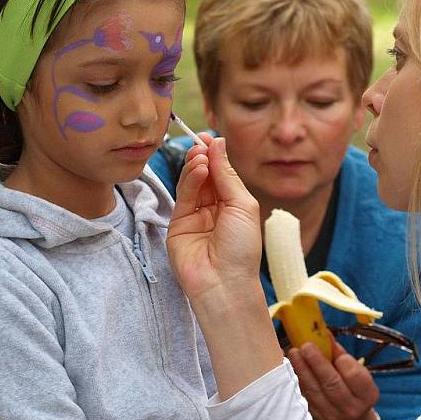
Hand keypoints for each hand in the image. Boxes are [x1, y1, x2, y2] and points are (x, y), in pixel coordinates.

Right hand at [167, 135, 260, 307]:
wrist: (224, 282)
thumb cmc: (242, 248)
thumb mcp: (243, 205)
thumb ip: (227, 175)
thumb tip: (218, 144)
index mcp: (234, 205)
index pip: (222, 173)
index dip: (216, 155)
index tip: (208, 137)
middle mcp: (214, 209)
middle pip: (205, 175)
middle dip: (203, 157)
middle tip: (201, 143)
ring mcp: (195, 216)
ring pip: (192, 183)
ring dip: (196, 166)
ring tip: (200, 156)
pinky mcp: (178, 224)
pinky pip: (183, 196)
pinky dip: (189, 179)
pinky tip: (198, 169)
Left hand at [287, 339, 379, 419]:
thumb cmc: (352, 387)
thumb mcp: (357, 373)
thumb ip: (341, 355)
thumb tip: (324, 334)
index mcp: (367, 394)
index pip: (354, 375)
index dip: (341, 359)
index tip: (330, 346)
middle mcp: (351, 408)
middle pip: (332, 384)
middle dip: (317, 362)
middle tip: (306, 346)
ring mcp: (333, 416)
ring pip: (314, 391)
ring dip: (301, 370)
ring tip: (294, 353)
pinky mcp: (316, 417)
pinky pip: (304, 396)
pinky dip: (296, 380)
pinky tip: (290, 366)